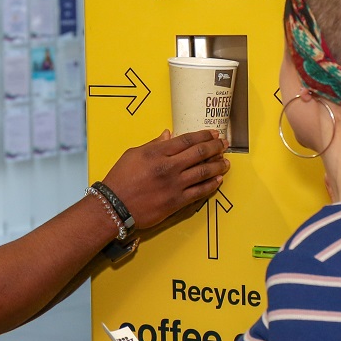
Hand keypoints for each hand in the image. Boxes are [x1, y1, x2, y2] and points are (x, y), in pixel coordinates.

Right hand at [102, 130, 227, 228]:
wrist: (114, 207)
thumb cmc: (120, 179)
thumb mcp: (133, 154)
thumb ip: (153, 144)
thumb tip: (168, 134)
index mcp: (157, 152)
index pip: (186, 140)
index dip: (203, 135)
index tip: (213, 133)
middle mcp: (168, 167)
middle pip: (199, 154)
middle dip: (215, 147)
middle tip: (224, 144)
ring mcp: (174, 185)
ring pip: (203, 172)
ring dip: (218, 165)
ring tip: (226, 161)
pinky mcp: (176, 202)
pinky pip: (199, 191)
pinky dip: (211, 185)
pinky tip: (218, 179)